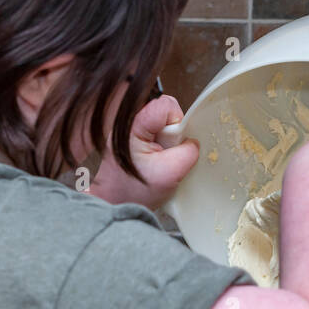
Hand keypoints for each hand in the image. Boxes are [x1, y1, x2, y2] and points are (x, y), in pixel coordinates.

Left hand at [89, 93, 198, 209]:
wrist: (115, 204)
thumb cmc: (134, 192)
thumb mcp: (170, 173)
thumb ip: (188, 151)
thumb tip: (193, 142)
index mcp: (133, 126)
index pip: (166, 104)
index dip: (177, 122)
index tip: (173, 143)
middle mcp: (128, 124)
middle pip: (165, 114)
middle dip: (173, 136)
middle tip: (165, 156)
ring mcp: (129, 132)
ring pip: (162, 125)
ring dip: (167, 144)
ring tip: (159, 161)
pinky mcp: (132, 140)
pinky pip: (156, 135)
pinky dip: (161, 149)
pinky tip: (154, 162)